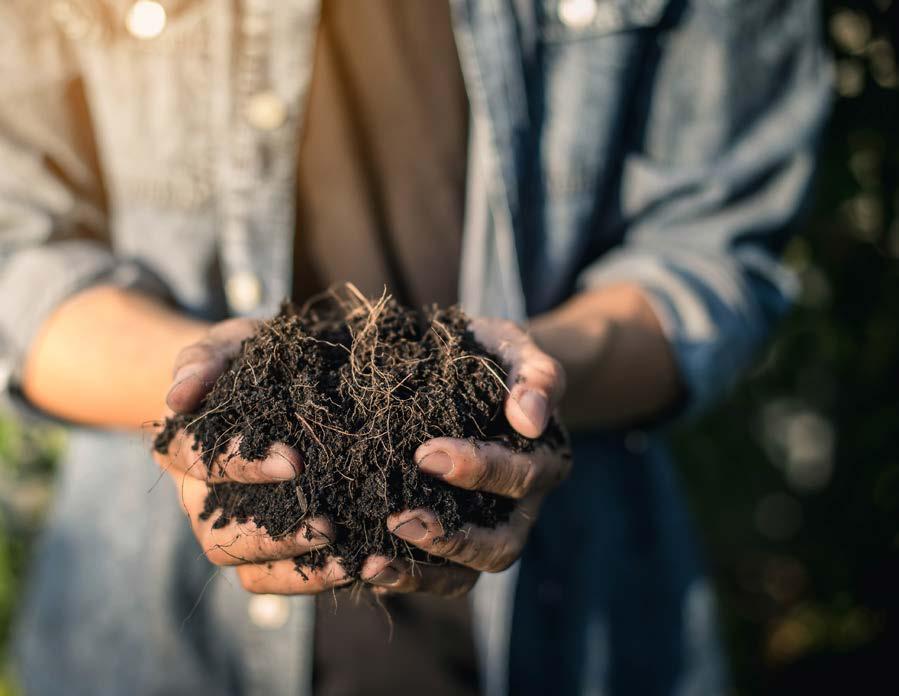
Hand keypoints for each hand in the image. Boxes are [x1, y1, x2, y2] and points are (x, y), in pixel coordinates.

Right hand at [154, 318, 350, 594]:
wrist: (270, 382)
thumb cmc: (247, 361)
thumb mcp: (229, 345)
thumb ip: (204, 360)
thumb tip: (178, 397)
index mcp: (183, 449)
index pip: (200, 462)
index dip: (243, 465)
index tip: (295, 461)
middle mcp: (199, 499)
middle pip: (218, 534)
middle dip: (271, 533)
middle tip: (325, 523)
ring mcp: (231, 529)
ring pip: (247, 568)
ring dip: (297, 566)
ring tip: (347, 558)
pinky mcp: (265, 549)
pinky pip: (276, 579)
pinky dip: (315, 579)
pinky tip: (360, 565)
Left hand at [365, 318, 570, 596]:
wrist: (467, 366)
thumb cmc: (490, 356)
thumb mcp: (513, 349)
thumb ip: (534, 375)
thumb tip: (530, 419)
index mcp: (543, 461)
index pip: (520, 477)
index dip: (478, 472)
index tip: (425, 453)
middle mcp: (519, 507)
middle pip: (501, 545)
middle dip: (452, 538)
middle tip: (399, 519)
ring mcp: (485, 530)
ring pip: (466, 575)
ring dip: (421, 574)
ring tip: (373, 563)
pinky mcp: (449, 542)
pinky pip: (433, 577)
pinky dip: (401, 577)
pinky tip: (361, 567)